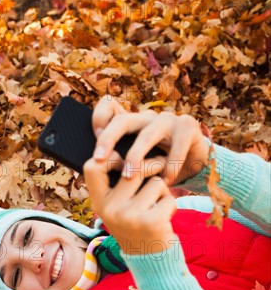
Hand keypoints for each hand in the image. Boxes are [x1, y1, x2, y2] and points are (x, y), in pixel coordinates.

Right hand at [83, 154, 176, 254]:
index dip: (109, 157)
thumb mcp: (118, 209)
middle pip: (134, 168)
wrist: (150, 262)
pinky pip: (168, 197)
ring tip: (156, 205)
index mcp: (99, 203)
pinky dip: (171, 205)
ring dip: (162, 191)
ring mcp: (129, 216)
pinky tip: (164, 218)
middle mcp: (110, 209)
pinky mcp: (150, 222)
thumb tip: (128, 150)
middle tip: (157, 170)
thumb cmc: (136, 227)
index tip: (122, 160)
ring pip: (155, 181)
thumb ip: (117, 185)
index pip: (92, 166)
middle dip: (151, 167)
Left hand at [91, 95, 209, 184]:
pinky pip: (175, 148)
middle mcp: (147, 117)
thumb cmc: (160, 168)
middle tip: (98, 160)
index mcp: (132, 123)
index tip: (95, 144)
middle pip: (123, 120)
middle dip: (108, 139)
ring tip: (129, 177)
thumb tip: (96, 171)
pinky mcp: (188, 127)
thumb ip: (121, 163)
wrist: (195, 166)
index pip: (110, 107)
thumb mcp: (138, 165)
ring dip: (136, 157)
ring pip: (146, 135)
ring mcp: (168, 120)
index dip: (99, 119)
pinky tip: (164, 182)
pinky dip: (169, 167)